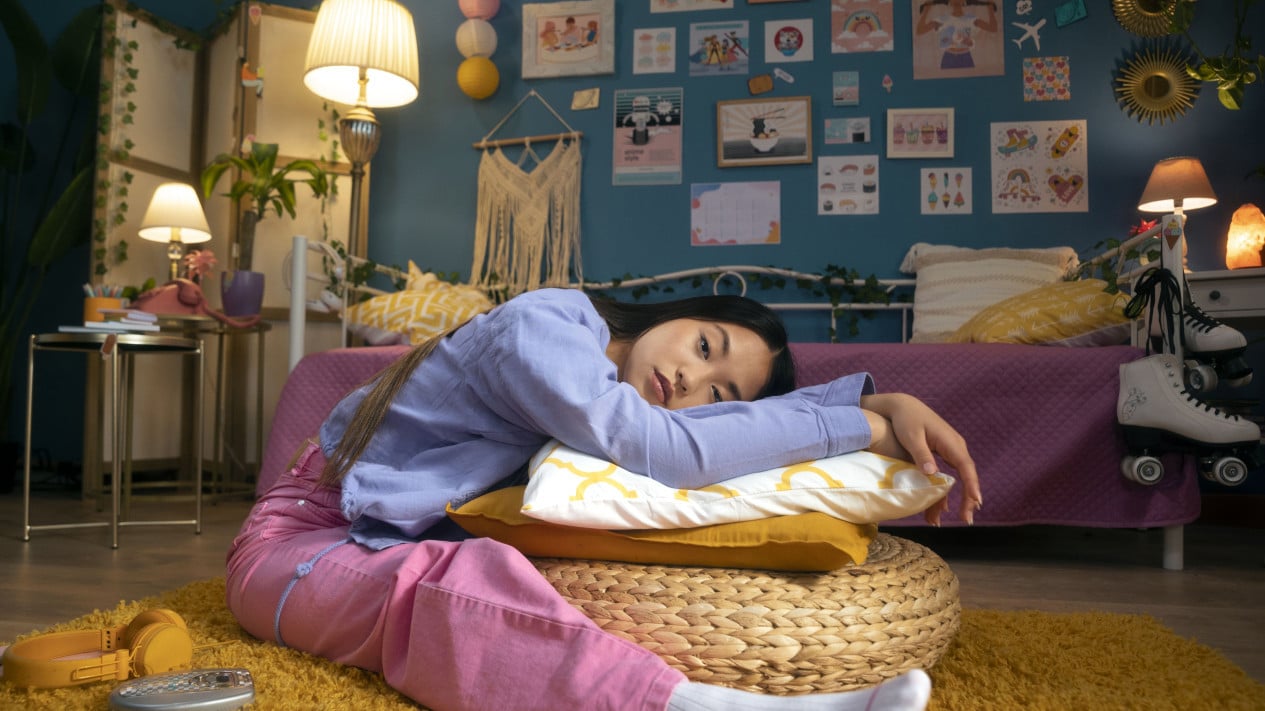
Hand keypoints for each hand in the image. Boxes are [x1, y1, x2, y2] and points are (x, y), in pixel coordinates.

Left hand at [861, 393, 980, 525]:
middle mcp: (955, 446)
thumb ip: (922, 454)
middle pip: (967, 475)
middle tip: (967, 519)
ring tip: (962, 517)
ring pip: (960, 476)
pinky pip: (953, 473)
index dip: (972, 485)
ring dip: (961, 496)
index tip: (975, 502)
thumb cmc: (906, 420)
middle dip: (969, 497)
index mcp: (950, 442)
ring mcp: (951, 449)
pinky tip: (947, 504)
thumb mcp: (911, 437)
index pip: (966, 467)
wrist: (903, 405)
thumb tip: (932, 473)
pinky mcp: (944, 452)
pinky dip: (950, 488)